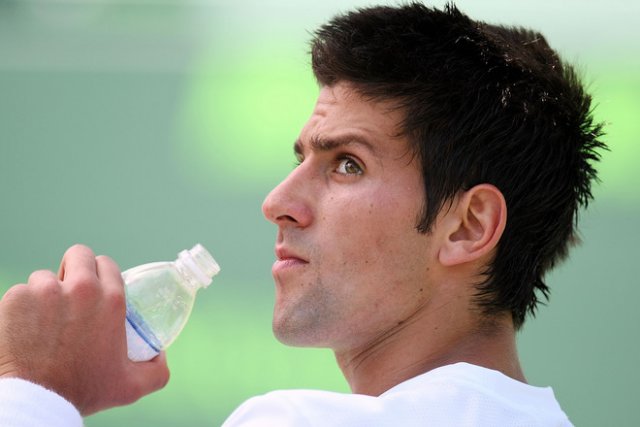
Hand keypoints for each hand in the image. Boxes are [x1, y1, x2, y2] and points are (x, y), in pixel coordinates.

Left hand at [0, 244, 169, 414]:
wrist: (36, 401)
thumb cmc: (83, 392)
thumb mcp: (130, 385)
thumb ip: (156, 369)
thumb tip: (161, 353)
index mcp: (111, 300)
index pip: (107, 263)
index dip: (101, 274)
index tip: (96, 289)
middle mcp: (81, 288)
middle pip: (79, 254)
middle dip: (75, 269)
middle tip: (71, 291)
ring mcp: (45, 291)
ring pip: (45, 277)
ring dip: (47, 292)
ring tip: (47, 319)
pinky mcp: (16, 299)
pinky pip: (20, 293)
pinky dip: (22, 307)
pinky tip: (27, 328)